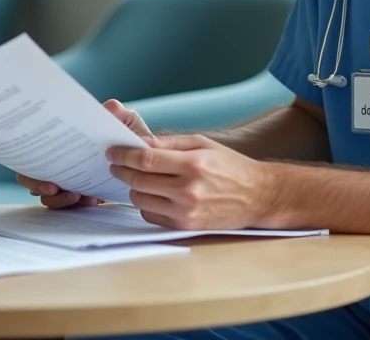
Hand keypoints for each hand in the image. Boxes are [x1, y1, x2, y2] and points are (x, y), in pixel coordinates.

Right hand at [16, 99, 151, 208]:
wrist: (147, 161)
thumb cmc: (131, 137)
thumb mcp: (127, 122)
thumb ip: (119, 113)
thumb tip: (107, 108)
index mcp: (64, 141)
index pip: (34, 148)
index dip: (30, 157)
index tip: (43, 161)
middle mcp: (60, 163)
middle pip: (29, 176)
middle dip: (35, 183)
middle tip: (53, 187)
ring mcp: (66, 182)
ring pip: (46, 196)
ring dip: (58, 199)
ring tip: (77, 196)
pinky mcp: (78, 199)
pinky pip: (65, 207)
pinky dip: (74, 205)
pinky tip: (91, 199)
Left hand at [107, 134, 266, 229]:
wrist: (257, 196)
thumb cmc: (230, 166)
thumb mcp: (202, 144)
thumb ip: (169, 144)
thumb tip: (139, 143)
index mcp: (193, 164)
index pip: (146, 160)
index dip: (124, 155)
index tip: (112, 151)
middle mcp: (188, 190)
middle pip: (139, 181)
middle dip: (122, 170)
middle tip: (116, 163)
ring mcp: (185, 212)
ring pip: (140, 200)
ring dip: (133, 187)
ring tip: (136, 178)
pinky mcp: (185, 226)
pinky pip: (151, 215)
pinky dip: (146, 204)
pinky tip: (152, 194)